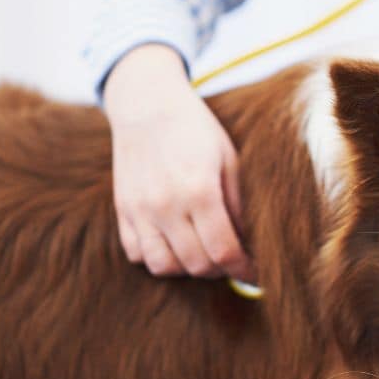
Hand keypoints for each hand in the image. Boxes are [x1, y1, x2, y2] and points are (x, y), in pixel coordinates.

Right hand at [103, 44, 254, 281]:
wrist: (147, 105)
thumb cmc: (197, 130)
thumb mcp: (230, 159)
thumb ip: (239, 204)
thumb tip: (250, 243)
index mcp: (199, 190)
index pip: (224, 251)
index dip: (244, 269)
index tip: (256, 273)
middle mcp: (165, 205)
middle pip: (196, 264)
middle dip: (222, 270)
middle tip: (234, 260)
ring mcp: (138, 210)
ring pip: (164, 266)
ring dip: (189, 268)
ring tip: (205, 253)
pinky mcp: (121, 210)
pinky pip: (137, 254)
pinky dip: (159, 258)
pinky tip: (176, 243)